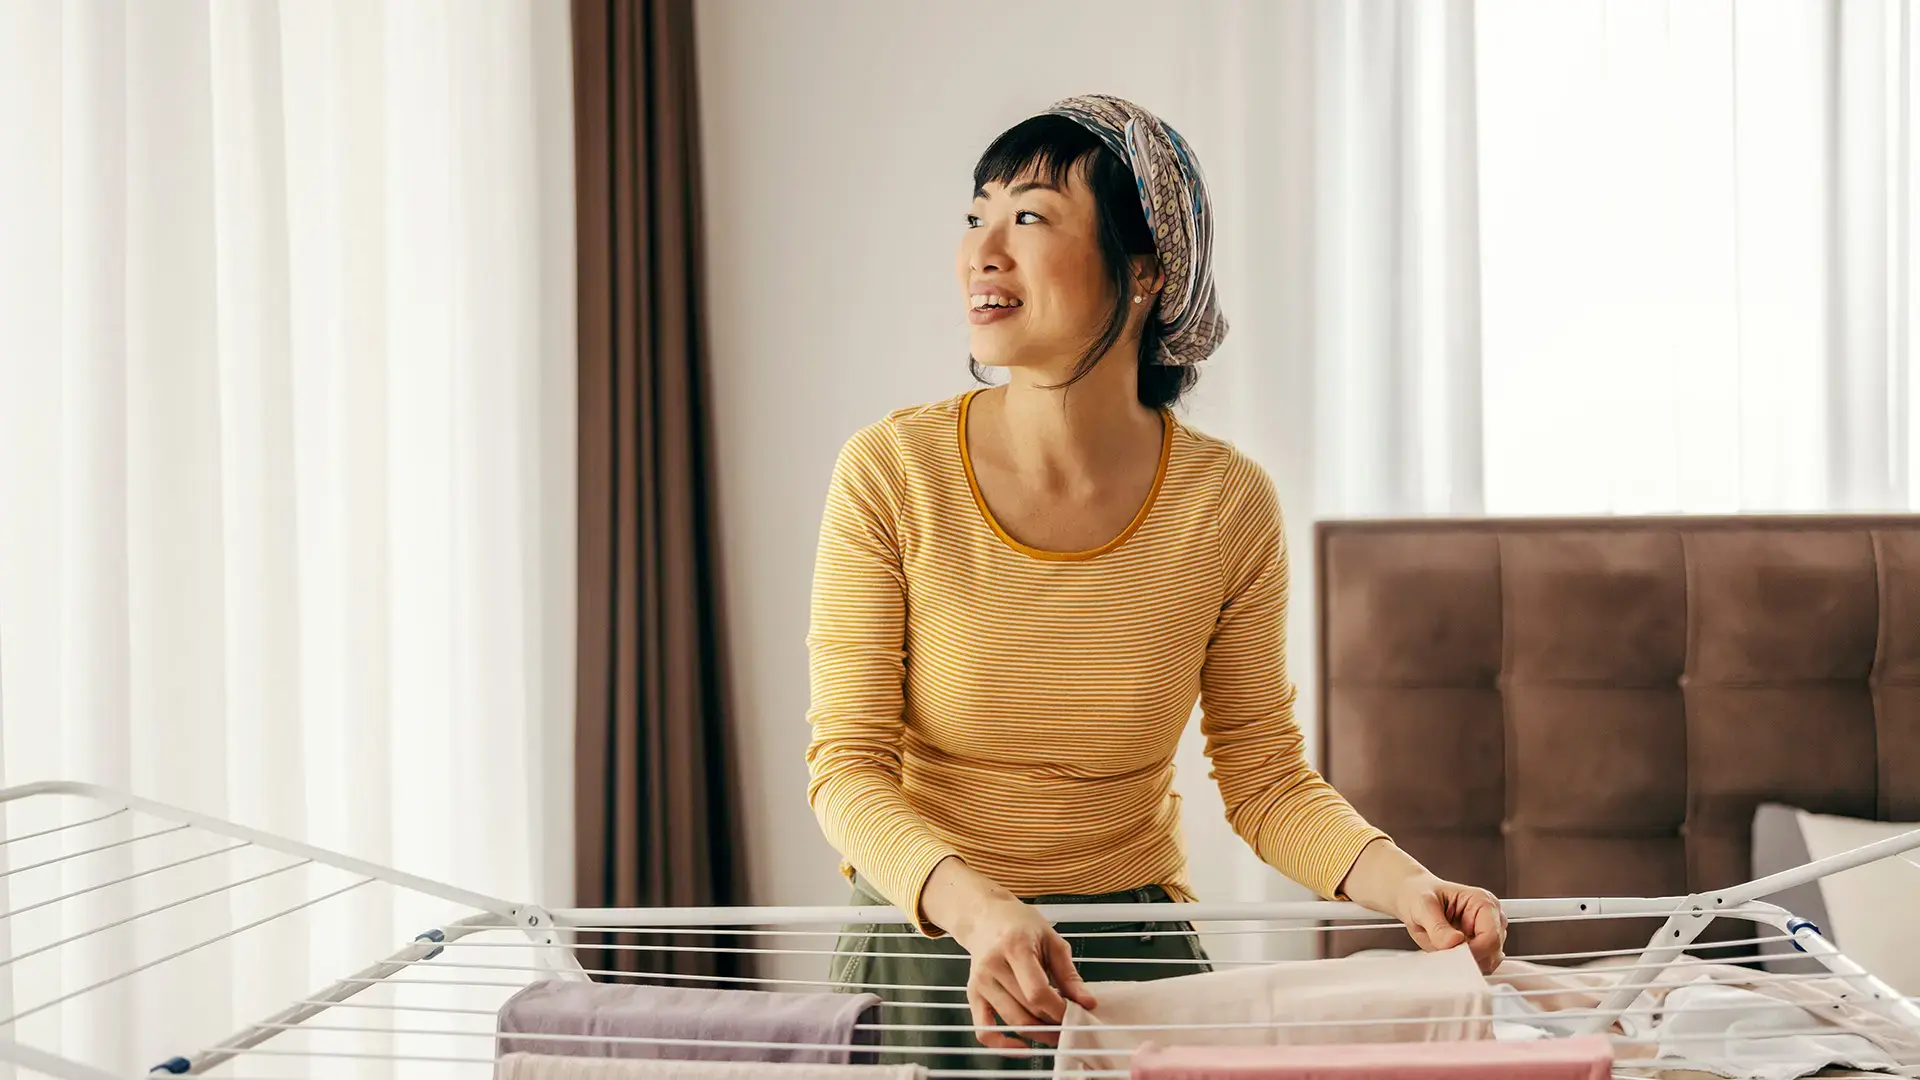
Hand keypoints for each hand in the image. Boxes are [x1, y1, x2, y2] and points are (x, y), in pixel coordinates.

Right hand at [950, 895, 1096, 1051]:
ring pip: (1012, 1022)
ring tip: (1053, 1030)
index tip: (1075, 1014)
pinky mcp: (972, 994)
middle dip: (1052, 1023)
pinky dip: (1002, 1045)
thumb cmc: (1020, 924)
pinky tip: (1022, 1047)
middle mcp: (993, 966)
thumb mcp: (1051, 940)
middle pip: (1026, 1010)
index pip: (1037, 993)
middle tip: (1069, 1025)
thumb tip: (1087, 1003)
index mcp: (1015, 947)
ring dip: (1037, 1033)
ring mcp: (980, 982)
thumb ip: (1069, 974)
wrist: (984, 916)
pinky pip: (984, 1030)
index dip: (1059, 1010)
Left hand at [1392, 874, 1507, 974]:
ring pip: (1487, 962)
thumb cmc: (1419, 894)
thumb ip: (1437, 927)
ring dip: (1464, 962)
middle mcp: (1492, 918)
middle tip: (1442, 950)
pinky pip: (1478, 965)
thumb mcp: (1422, 906)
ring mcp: (1488, 933)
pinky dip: (1462, 965)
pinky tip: (1447, 952)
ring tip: (1443, 947)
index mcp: (1483, 902)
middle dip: (1467, 958)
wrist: (1412, 897)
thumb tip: (1453, 942)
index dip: (1473, 952)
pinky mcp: (1481, 947)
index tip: (1452, 955)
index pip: (1491, 937)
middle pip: (1492, 952)